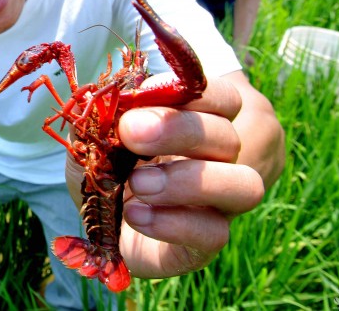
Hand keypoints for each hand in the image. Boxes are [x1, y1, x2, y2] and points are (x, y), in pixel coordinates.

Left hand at [64, 74, 264, 278]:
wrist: (97, 224)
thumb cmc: (105, 169)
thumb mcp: (94, 138)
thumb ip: (102, 118)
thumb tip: (99, 100)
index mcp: (199, 124)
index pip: (224, 98)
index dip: (190, 94)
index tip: (141, 97)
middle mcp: (219, 161)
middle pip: (229, 137)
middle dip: (179, 130)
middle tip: (130, 133)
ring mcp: (219, 204)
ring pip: (244, 186)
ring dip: (189, 180)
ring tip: (137, 182)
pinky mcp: (204, 244)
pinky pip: (215, 233)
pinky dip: (173, 223)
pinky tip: (134, 214)